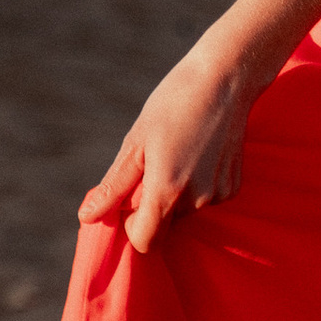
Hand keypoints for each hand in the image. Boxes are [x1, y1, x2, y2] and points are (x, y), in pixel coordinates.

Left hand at [81, 36, 256, 255]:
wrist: (225, 79)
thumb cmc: (172, 104)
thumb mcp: (135, 143)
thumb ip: (113, 187)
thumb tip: (86, 217)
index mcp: (166, 191)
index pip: (144, 241)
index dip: (131, 226)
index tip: (128, 199)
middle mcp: (196, 201)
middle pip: (164, 226)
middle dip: (151, 207)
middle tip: (151, 165)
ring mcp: (218, 195)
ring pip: (184, 212)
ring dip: (174, 194)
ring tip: (177, 152)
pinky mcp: (233, 187)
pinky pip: (205, 199)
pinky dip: (196, 185)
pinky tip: (198, 153)